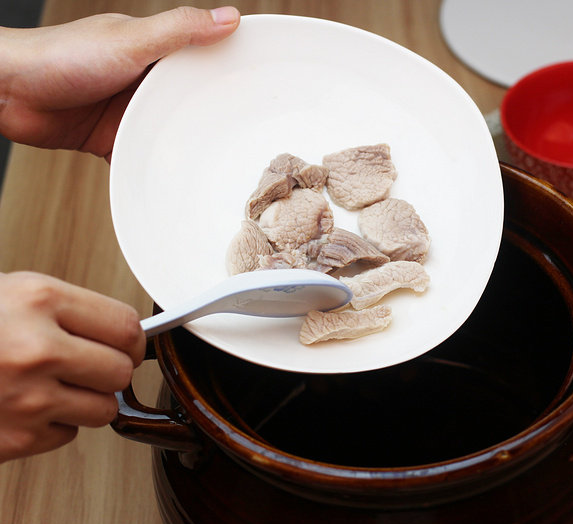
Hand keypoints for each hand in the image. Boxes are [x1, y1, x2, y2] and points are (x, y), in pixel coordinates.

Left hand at [0, 6, 239, 160]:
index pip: (203, 55)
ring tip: (222, 161)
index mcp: (155, 51)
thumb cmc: (59, 56)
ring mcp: (129, 112)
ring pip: (170, 130)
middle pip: (191, 99)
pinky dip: (157, 166)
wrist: (5, 92)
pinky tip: (178, 178)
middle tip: (252, 132)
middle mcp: (145, 81)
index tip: (266, 82)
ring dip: (188, 144)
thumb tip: (230, 16)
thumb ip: (180, 30)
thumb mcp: (130, 40)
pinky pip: (143, 155)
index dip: (232, 66)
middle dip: (216, 113)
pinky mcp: (112, 139)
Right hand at [0, 272, 145, 461]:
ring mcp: (25, 398)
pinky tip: (23, 404)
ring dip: (85, 399)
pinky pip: (66, 434)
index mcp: (39, 300)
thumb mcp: (15, 293)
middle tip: (88, 364)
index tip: (129, 342)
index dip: (132, 337)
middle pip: (121, 371)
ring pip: (103, 409)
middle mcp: (35, 349)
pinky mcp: (14, 438)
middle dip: (109, 369)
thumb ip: (71, 311)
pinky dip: (52, 423)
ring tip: (51, 383)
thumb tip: (126, 332)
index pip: (127, 326)